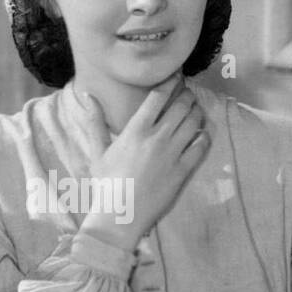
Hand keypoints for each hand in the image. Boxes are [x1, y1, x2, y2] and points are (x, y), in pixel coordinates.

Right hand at [77, 78, 209, 251]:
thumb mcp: (97, 151)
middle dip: (187, 95)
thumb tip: (87, 95)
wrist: (120, 214)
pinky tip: (200, 134)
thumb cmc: (106, 183)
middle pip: (181, 105)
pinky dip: (204, 136)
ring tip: (194, 110)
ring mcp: (173, 154)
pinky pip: (201, 146)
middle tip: (186, 93)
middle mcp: (157, 137)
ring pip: (194, 122)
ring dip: (197, 111)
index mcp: (136, 130)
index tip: (175, 76)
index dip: (170, 82)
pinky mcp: (183, 170)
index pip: (158, 96)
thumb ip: (95, 121)